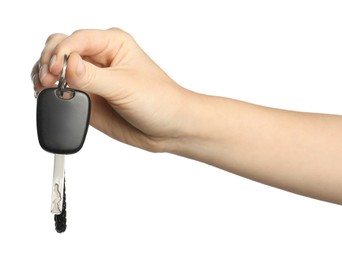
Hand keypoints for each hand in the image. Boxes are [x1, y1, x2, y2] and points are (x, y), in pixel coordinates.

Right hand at [32, 28, 193, 151]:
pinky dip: (51, 91)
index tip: (56, 71)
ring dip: (45, 75)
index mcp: (113, 44)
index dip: (61, 52)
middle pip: (61, 48)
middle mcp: (100, 58)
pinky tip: (48, 96)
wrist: (169, 129)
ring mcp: (93, 79)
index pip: (76, 39)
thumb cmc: (160, 101)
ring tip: (44, 88)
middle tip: (48, 80)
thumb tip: (66, 66)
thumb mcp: (125, 86)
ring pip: (58, 68)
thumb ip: (92, 77)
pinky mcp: (89, 97)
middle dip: (49, 61)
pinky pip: (62, 90)